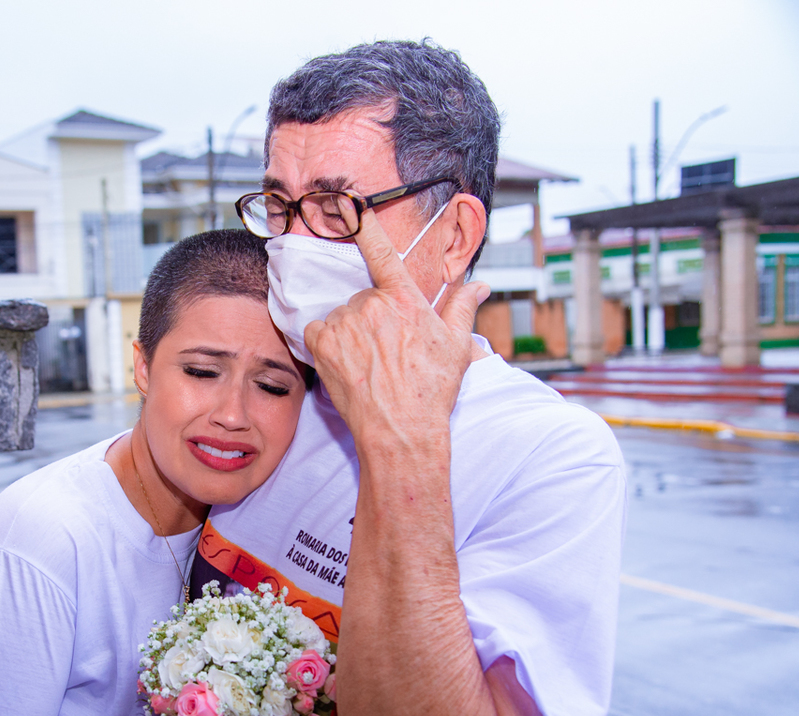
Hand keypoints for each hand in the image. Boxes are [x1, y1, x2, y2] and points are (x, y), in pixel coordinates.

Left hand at [303, 207, 488, 444]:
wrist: (401, 430)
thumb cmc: (431, 391)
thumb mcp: (456, 346)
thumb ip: (462, 307)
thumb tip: (479, 284)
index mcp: (406, 300)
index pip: (382, 251)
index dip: (363, 222)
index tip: (348, 201)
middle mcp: (372, 305)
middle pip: (365, 296)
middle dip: (373, 317)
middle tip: (388, 350)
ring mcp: (345, 323)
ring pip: (343, 315)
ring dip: (351, 331)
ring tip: (370, 363)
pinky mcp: (322, 344)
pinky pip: (319, 330)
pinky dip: (327, 343)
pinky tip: (347, 364)